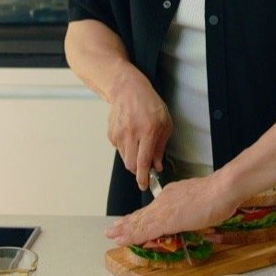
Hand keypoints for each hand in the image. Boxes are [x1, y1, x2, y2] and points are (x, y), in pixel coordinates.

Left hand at [105, 174, 239, 245]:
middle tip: (113, 229)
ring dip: (124, 230)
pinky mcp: (165, 221)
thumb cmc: (219, 196)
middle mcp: (164, 201)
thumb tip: (193, 214)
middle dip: (127, 223)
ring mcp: (163, 211)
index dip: (140, 217)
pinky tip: (121, 240)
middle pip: (142, 214)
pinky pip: (143, 231)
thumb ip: (194, 207)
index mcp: (173, 195)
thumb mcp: (203, 201)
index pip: (153, 209)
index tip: (131, 221)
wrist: (222, 190)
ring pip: (139, 222)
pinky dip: (130, 236)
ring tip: (111, 234)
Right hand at [107, 70, 172, 189]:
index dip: (143, 177)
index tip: (144, 186)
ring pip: (126, 159)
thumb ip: (160, 147)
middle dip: (139, 171)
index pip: (143, 161)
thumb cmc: (150, 105)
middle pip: (132, 165)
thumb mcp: (165, 124)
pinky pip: (120, 150)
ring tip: (140, 145)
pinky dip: (127, 150)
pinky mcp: (111, 134)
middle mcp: (132, 133)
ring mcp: (119, 133)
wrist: (127, 89)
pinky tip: (132, 137)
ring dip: (134, 159)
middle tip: (146, 167)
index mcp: (148, 130)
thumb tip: (157, 166)